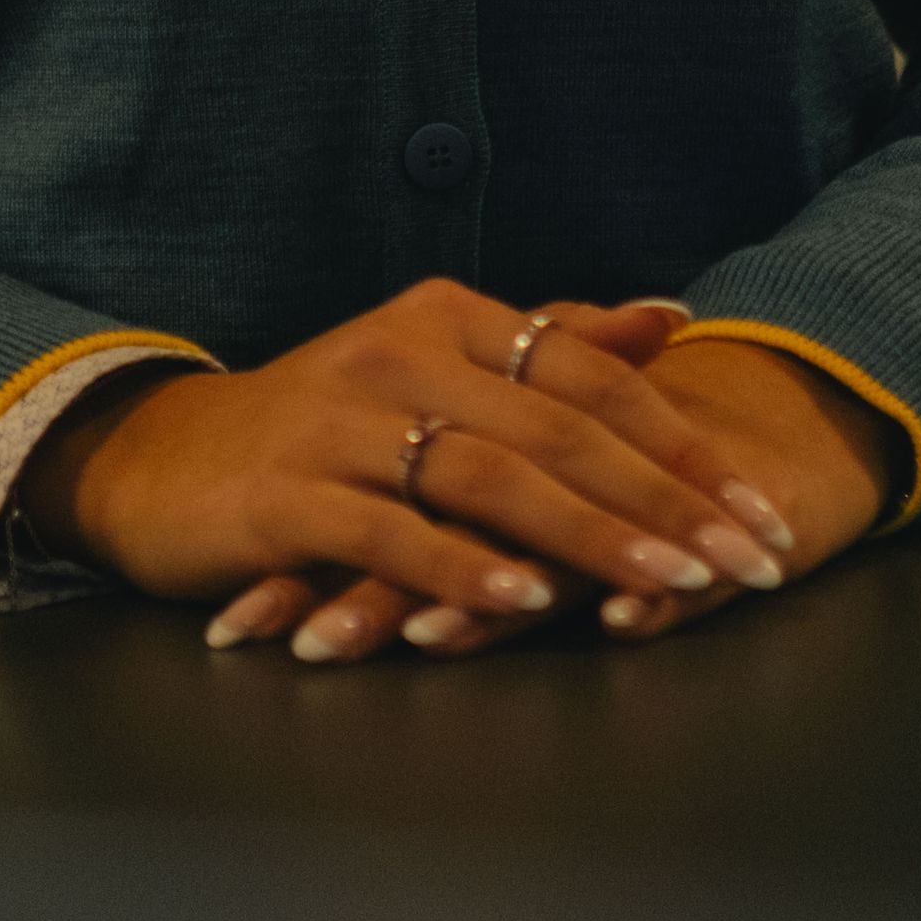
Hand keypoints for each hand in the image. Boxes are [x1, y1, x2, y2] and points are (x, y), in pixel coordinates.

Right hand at [37, 284, 809, 664]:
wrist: (159, 463)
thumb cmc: (323, 429)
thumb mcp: (437, 372)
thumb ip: (553, 345)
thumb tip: (669, 316)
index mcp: (445, 317)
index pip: (591, 375)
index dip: (684, 445)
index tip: (761, 512)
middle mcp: (395, 353)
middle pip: (558, 428)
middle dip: (667, 501)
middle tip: (750, 560)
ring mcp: (336, 423)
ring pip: (487, 477)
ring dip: (588, 535)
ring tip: (669, 582)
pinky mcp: (284, 495)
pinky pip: (388, 532)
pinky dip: (461, 569)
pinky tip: (524, 604)